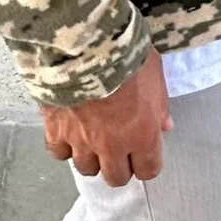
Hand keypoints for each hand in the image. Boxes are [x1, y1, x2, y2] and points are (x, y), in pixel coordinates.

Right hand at [40, 48, 173, 186]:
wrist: (86, 43)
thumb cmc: (127, 55)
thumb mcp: (156, 75)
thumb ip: (160, 106)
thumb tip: (165, 126)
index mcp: (142, 134)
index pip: (148, 170)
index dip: (146, 163)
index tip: (143, 153)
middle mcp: (112, 145)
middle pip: (115, 177)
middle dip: (119, 166)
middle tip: (117, 149)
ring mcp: (82, 140)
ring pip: (86, 168)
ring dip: (91, 157)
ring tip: (91, 139)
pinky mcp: (56, 129)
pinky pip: (58, 152)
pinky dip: (63, 146)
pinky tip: (67, 132)